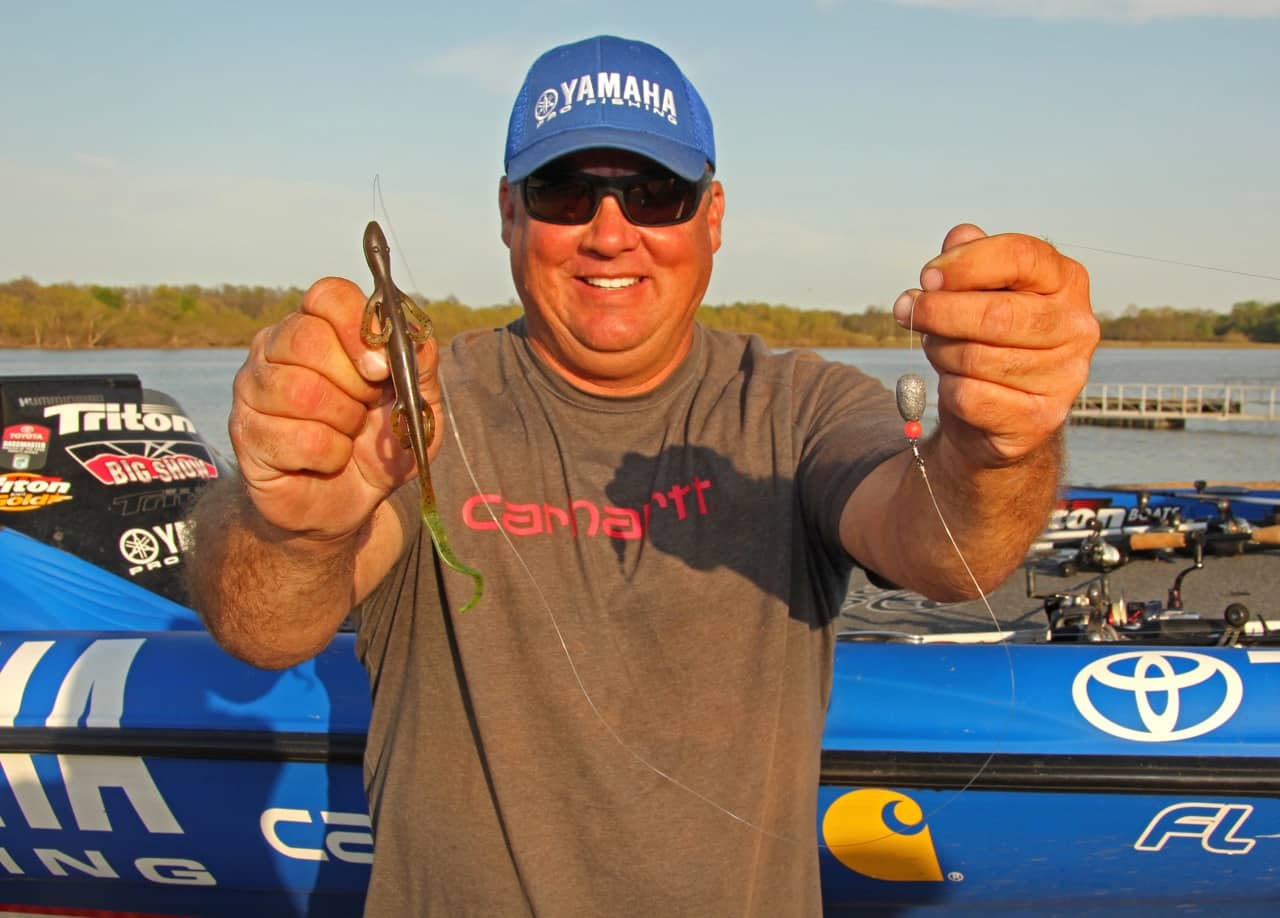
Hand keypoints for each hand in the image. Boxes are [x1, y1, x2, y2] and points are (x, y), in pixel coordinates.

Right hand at [228, 277, 440, 540]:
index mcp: (320, 327)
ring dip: (343, 423)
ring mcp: (253, 388)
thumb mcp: (417, 406)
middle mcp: (276, 348)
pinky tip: (327, 460)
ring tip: (346, 436)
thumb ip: (421, 367)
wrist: (350, 503)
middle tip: (363, 408)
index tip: (381, 367)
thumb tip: (416, 336)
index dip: (359, 328)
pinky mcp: (245, 432)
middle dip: (354, 383)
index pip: (328, 296)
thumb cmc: (380, 445)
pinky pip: (301, 438)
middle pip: (307, 339)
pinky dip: (330, 456)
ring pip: (301, 391)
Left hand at [894, 224, 1098, 468]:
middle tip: (907, 309)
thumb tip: (959, 236)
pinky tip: (953, 385)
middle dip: (939, 311)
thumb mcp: (977, 292)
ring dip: (939, 351)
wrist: (996, 416)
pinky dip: (948, 389)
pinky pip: (970, 396)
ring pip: (976, 357)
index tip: (926, 277)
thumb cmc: (984, 339)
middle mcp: (1077, 327)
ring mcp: (1065, 376)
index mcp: (1066, 281)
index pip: (1020, 256)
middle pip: (997, 312)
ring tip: (938, 348)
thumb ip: (969, 261)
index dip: (965, 263)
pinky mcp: (1041, 418)